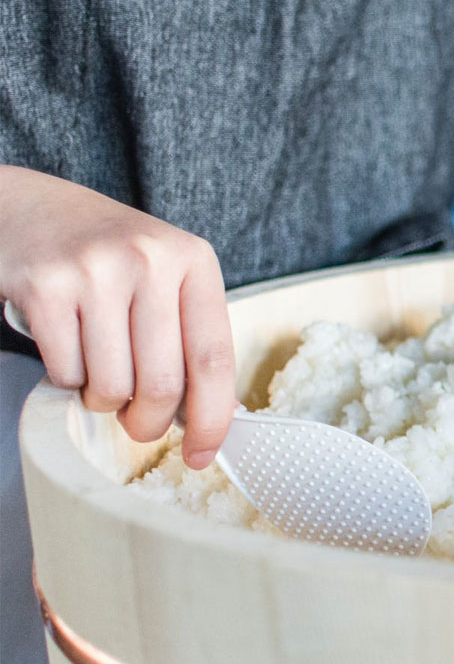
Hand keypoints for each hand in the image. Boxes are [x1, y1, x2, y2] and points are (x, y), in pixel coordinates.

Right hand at [0, 166, 234, 467]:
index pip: (214, 358)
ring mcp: (95, 270)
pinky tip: (67, 347)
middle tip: (137, 421)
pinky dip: (67, 379)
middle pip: (163, 384)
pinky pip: (66, 373)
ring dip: (103, 399)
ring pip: (112, 386)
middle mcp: (149, 258)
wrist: (27, 208)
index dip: (213, 418)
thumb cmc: (107, 256)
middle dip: (148, 422)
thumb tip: (216, 417)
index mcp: (193, 259)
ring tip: (99, 370)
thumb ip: (191, 335)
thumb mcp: (164, 277)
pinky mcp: (43, 286)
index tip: (203, 455)